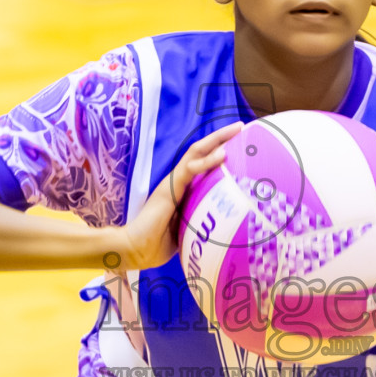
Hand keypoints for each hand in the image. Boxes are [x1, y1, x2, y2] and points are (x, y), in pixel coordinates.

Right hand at [113, 121, 243, 272]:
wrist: (134, 250)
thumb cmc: (156, 245)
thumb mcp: (185, 230)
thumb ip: (198, 222)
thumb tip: (220, 228)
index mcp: (182, 190)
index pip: (202, 165)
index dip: (218, 154)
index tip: (238, 146)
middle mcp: (178, 181)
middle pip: (201, 152)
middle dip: (221, 138)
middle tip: (241, 126)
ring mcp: (173, 182)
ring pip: (197, 152)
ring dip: (217, 139)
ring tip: (237, 129)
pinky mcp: (170, 187)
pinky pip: (191, 169)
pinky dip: (208, 161)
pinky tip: (223, 153)